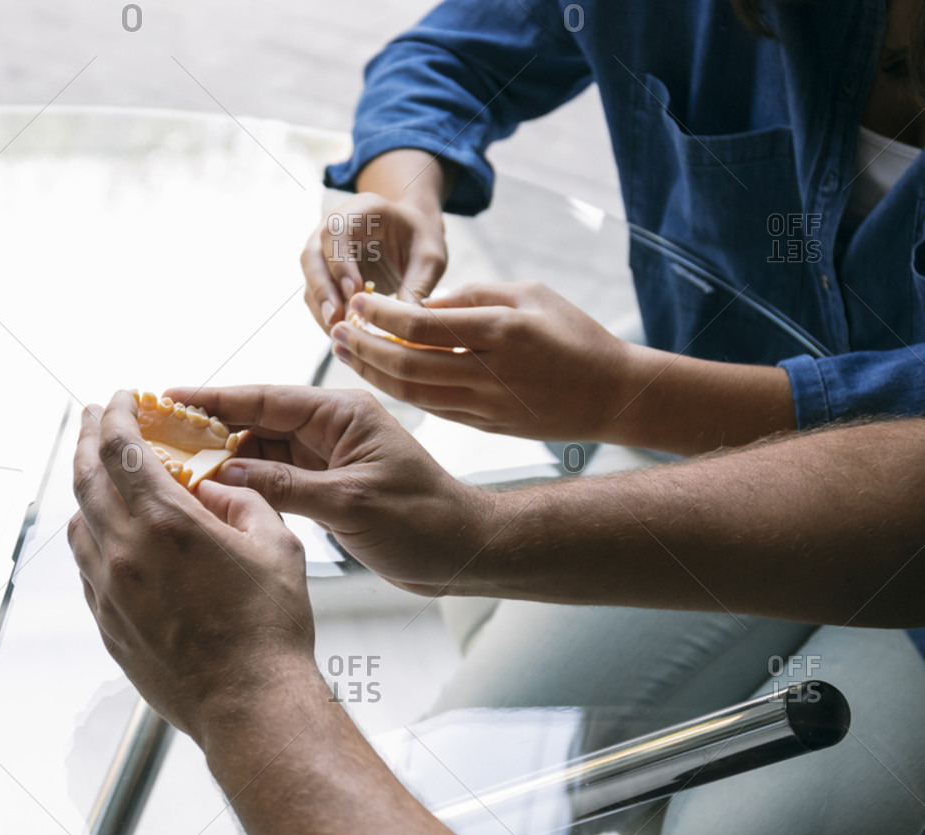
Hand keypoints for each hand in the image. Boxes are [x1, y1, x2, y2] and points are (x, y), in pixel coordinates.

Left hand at [68, 392, 317, 740]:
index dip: (116, 413)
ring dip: (85, 489)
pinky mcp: (106, 624)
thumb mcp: (276, 545)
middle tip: (90, 416)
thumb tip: (215, 488)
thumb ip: (242, 501)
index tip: (119, 397)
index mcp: (166, 523)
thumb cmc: (269, 630)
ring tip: (98, 474)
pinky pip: (86, 566)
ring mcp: (108, 591)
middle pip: (85, 478)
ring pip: (78, 523)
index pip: (121, 447)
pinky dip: (91, 536)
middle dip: (86, 437)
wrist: (249, 706)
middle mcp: (125, 552)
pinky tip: (107, 534)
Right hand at [167, 385, 495, 595]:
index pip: (264, 397)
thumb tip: (224, 476)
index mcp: (341, 413)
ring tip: (173, 468)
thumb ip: (285, 487)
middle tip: (156, 437)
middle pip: (255, 419)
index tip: (166, 397)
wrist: (464, 552)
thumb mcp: (349, 505)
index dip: (212, 398)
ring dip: (222, 459)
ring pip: (259, 450)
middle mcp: (330, 427)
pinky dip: (243, 485)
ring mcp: (327, 455)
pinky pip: (273, 477)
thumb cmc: (424, 523)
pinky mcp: (326, 483)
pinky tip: (211, 494)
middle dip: (207, 428)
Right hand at [301, 192, 448, 330]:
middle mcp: (333, 225)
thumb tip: (401, 328)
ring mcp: (322, 248)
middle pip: (312, 255)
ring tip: (338, 333)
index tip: (354, 291)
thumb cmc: (420, 240)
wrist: (409, 234)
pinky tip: (342, 333)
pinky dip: (324, 315)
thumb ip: (417, 287)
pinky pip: (314, 295)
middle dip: (322, 290)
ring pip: (309, 278)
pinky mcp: (321, 272)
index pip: (336, 231)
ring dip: (320, 307)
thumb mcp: (430, 259)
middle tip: (335, 319)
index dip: (340, 262)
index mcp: (362, 210)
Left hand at [330, 281, 639, 442]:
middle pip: (406, 365)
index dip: (381, 315)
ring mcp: (485, 406)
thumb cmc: (573, 334)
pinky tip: (380, 373)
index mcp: (502, 332)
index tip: (358, 302)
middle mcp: (490, 373)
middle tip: (336, 330)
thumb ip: (472, 295)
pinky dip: (399, 390)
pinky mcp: (483, 426)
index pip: (423, 325)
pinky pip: (430, 407)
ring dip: (373, 373)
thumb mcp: (529, 295)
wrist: (613, 395)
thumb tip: (418, 305)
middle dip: (363, 349)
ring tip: (346, 352)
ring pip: (412, 393)